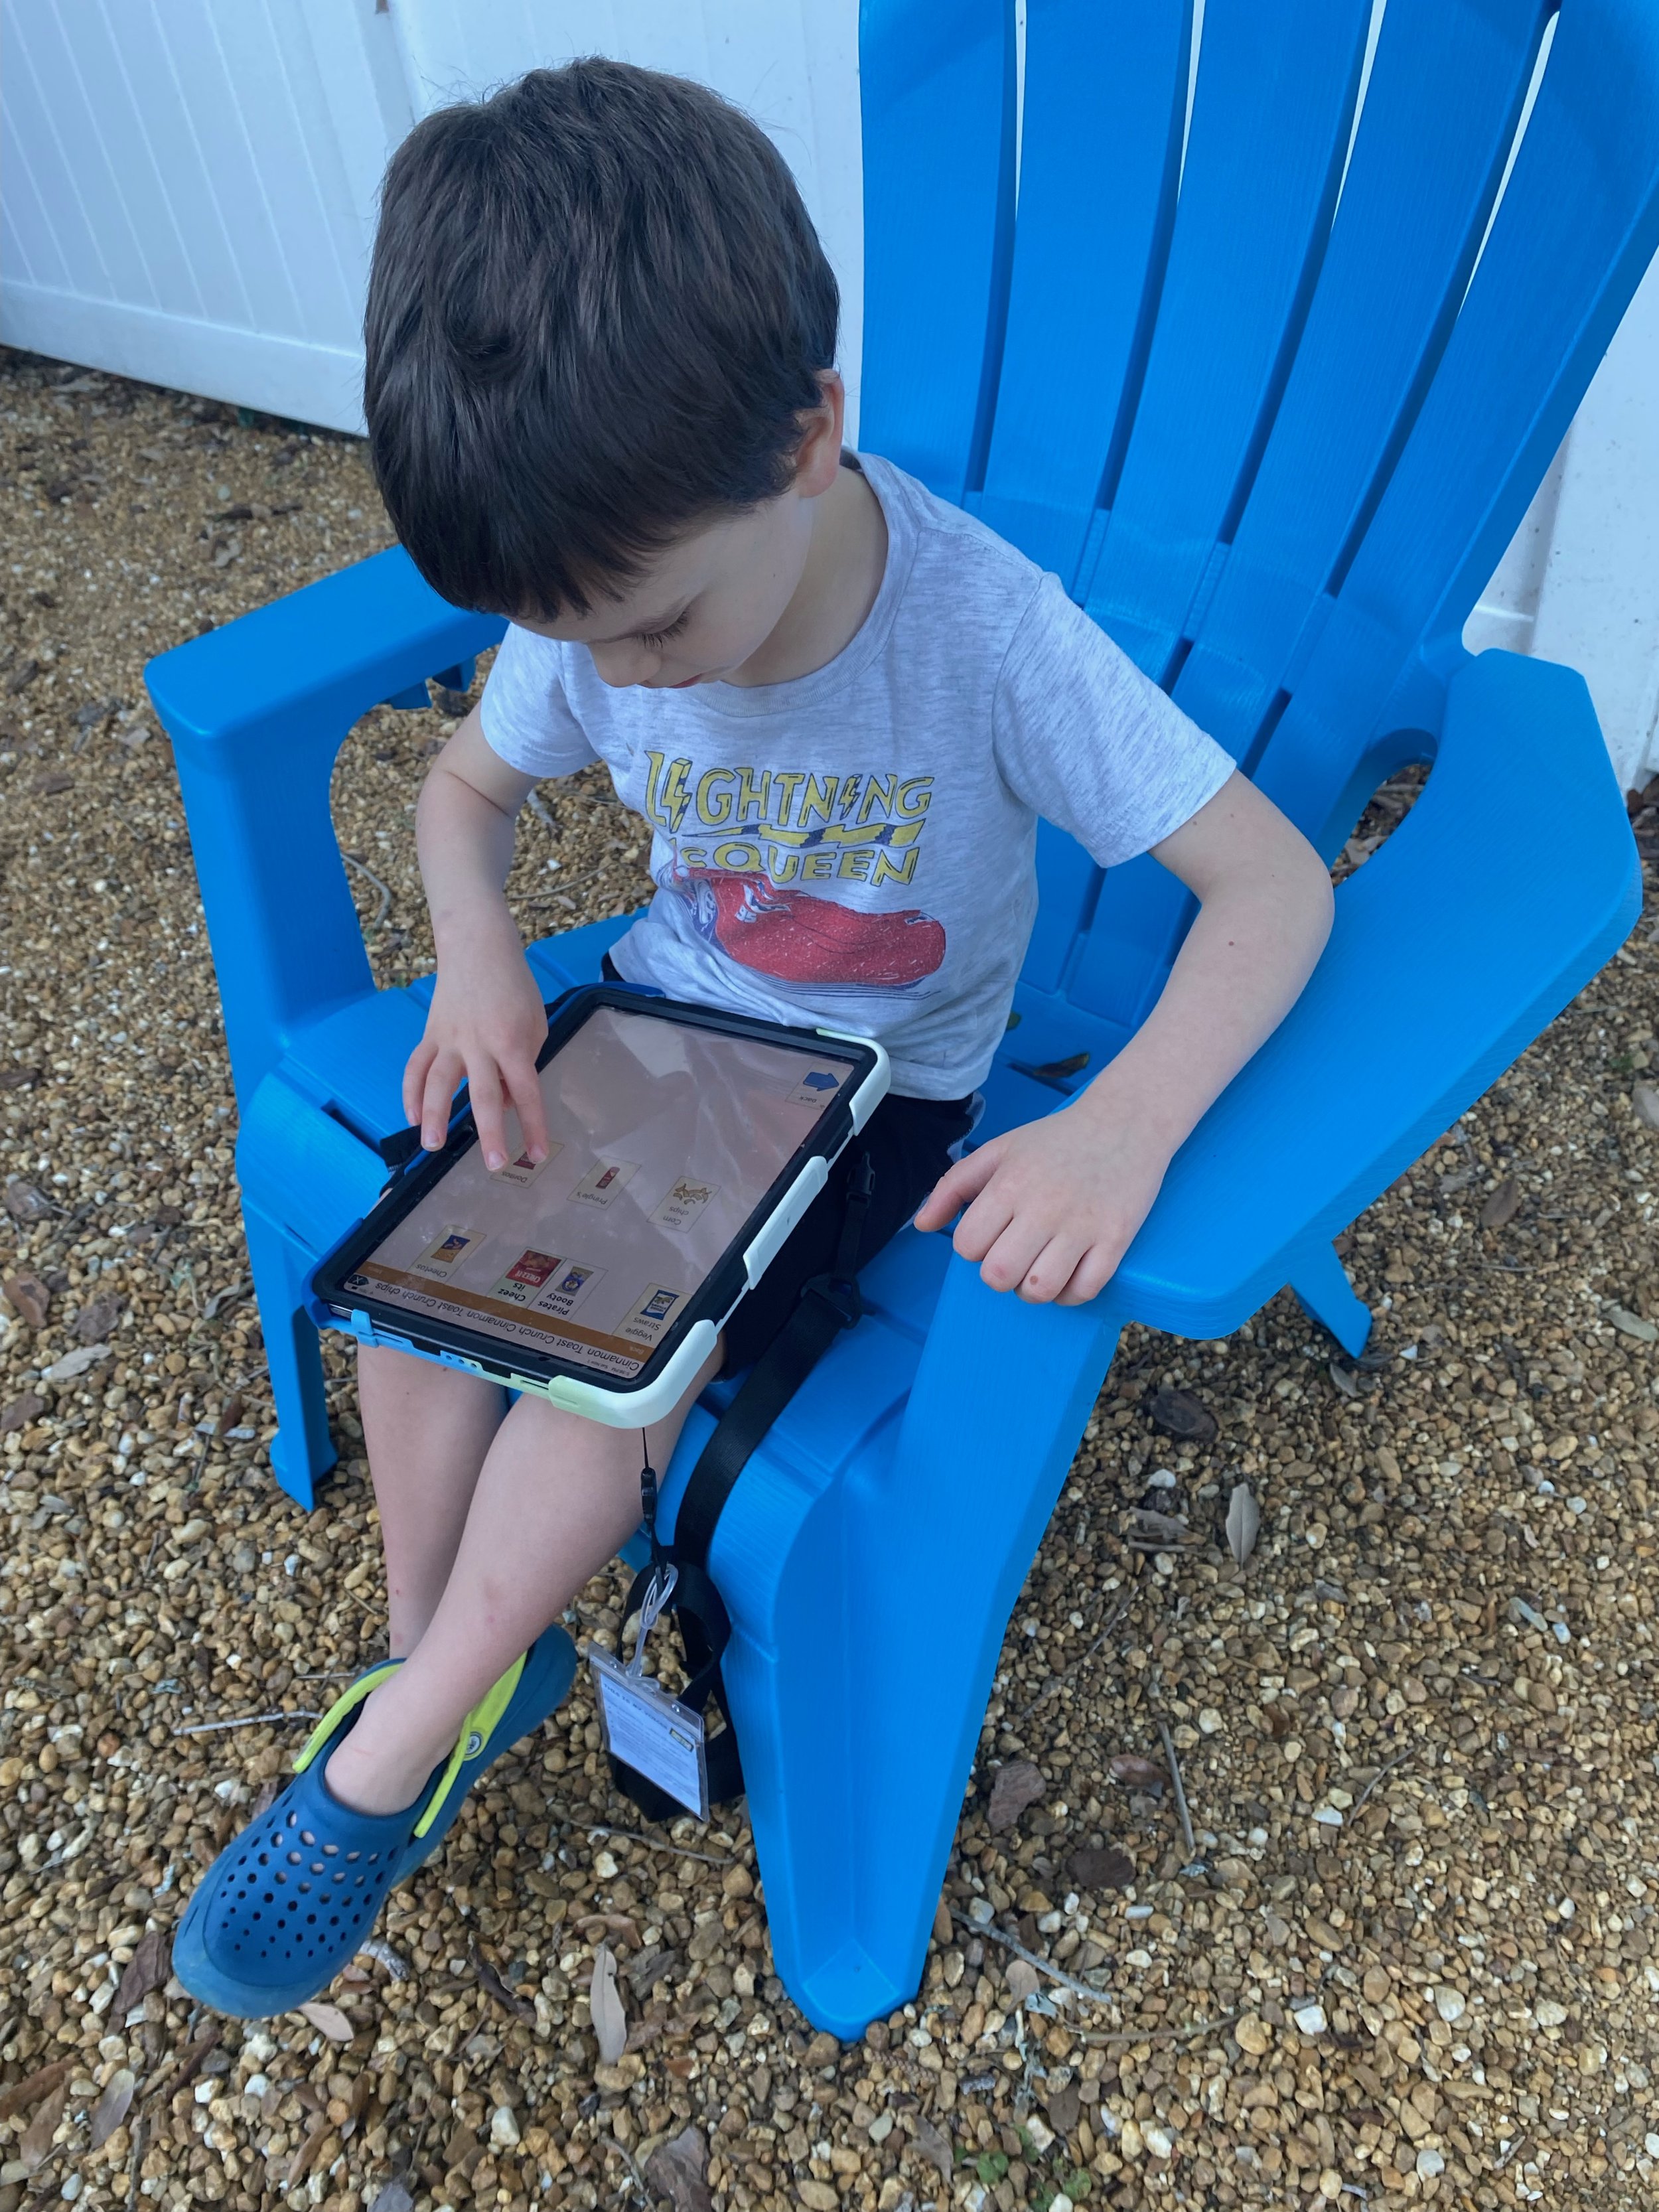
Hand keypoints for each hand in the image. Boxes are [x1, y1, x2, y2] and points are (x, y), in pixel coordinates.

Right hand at [402, 912, 550, 1169]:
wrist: (478, 948)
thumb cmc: (515, 988)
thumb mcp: (534, 1024)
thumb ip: (523, 1063)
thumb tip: (505, 1102)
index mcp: (511, 1041)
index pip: (526, 1091)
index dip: (533, 1124)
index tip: (537, 1153)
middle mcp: (479, 1044)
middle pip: (483, 1094)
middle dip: (489, 1132)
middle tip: (495, 1164)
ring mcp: (449, 1039)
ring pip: (438, 1082)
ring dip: (435, 1116)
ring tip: (432, 1146)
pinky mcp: (430, 1035)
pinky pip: (416, 1067)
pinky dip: (411, 1092)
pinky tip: (412, 1117)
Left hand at [912, 1082, 1171, 1303]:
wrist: (1125, 1122)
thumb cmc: (1057, 1140)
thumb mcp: (998, 1150)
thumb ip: (953, 1186)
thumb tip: (921, 1225)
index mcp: (1009, 1184)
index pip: (968, 1245)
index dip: (974, 1247)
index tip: (992, 1233)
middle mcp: (1044, 1207)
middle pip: (998, 1275)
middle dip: (999, 1273)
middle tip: (1014, 1254)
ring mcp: (1083, 1226)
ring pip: (1040, 1290)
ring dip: (1032, 1289)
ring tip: (1038, 1268)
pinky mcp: (1116, 1239)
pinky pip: (1084, 1291)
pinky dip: (1070, 1294)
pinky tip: (1068, 1274)